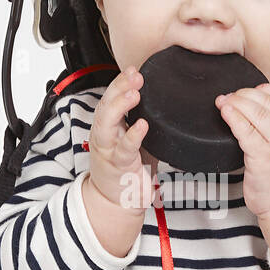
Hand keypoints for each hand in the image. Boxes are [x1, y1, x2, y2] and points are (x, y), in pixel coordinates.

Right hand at [87, 65, 158, 212]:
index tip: (133, 68)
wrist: (116, 201)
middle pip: (106, 104)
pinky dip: (133, 135)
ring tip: (134, 92)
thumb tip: (164, 103)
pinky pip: (124, 149)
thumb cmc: (127, 168)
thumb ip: (142, 120)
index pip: (110, 98)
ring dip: (120, 105)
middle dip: (119, 87)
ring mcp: (108, 149)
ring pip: (107, 123)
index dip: (120, 82)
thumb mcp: (133, 139)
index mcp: (108, 126)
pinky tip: (142, 125)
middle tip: (135, 74)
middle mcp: (104, 135)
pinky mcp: (118, 165)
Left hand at [216, 82, 269, 216]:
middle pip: (266, 101)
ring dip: (236, 102)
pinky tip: (225, 113)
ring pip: (256, 112)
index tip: (247, 91)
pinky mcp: (262, 157)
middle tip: (229, 96)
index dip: (261, 88)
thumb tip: (254, 106)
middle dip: (243, 94)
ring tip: (223, 102)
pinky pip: (245, 131)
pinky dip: (233, 118)